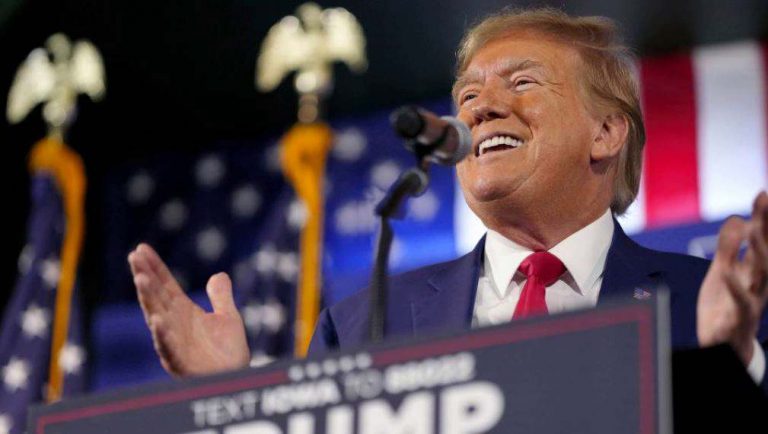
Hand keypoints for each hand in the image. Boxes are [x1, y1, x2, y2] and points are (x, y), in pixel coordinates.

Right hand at [127, 243, 249, 376]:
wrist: (235, 379)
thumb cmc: (227, 353)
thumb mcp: (228, 318)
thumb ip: (220, 297)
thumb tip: (218, 275)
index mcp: (183, 312)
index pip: (165, 285)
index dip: (154, 267)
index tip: (141, 248)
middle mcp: (174, 324)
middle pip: (156, 296)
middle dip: (145, 276)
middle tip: (134, 256)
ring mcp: (174, 342)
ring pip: (157, 318)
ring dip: (148, 299)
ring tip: (141, 279)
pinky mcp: (180, 362)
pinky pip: (168, 347)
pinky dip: (162, 334)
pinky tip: (157, 319)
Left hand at [697, 191, 767, 364]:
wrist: (724, 346)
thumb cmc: (725, 305)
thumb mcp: (723, 272)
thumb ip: (728, 247)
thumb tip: (738, 219)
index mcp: (754, 270)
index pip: (761, 240)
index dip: (763, 217)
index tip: (762, 192)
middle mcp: (757, 283)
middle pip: (766, 252)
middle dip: (766, 226)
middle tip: (764, 200)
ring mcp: (750, 301)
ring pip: (760, 276)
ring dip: (760, 252)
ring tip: (754, 230)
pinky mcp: (736, 320)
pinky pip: (739, 304)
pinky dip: (734, 289)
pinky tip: (725, 273)